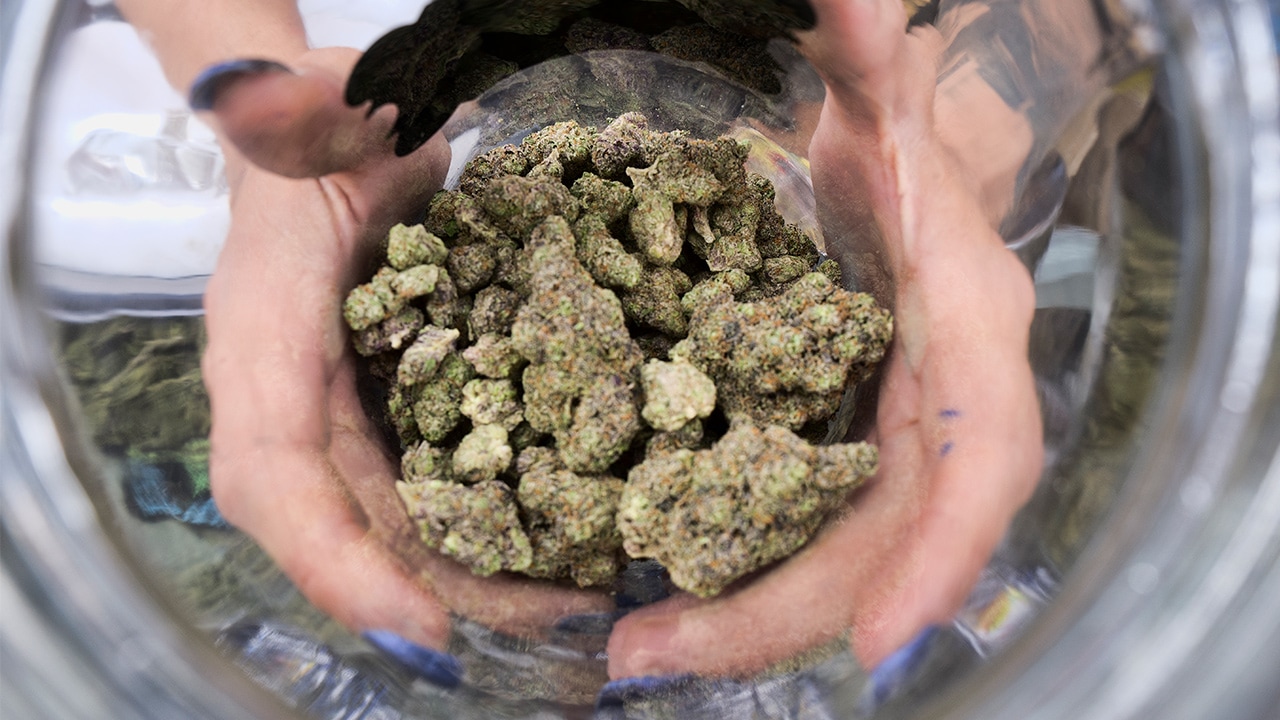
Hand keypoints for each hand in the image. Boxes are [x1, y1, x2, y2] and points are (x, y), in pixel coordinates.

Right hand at [197, 48, 611, 653]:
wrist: (339, 136)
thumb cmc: (318, 124)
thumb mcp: (311, 110)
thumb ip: (292, 116)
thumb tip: (266, 100)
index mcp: (262, 335)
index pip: (275, 469)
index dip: (335, 554)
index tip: (422, 622)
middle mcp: (295, 394)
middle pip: (352, 522)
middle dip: (445, 585)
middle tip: (548, 623)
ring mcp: (344, 407)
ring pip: (398, 518)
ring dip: (478, 571)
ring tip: (571, 602)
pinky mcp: (393, 406)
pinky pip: (435, 483)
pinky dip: (490, 523)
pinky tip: (559, 544)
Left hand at [606, 0, 1043, 677]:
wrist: (880, 156)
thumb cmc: (881, 124)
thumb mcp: (868, 88)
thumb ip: (863, 56)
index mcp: (958, 321)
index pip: (977, 456)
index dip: (940, 551)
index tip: (879, 640)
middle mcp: (931, 399)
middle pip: (884, 545)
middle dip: (779, 614)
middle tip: (647, 660)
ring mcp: (880, 434)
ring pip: (832, 557)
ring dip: (741, 616)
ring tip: (632, 653)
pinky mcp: (830, 447)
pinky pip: (793, 532)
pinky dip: (734, 577)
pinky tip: (653, 603)